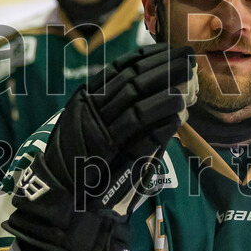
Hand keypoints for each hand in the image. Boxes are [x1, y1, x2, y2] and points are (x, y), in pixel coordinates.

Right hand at [2, 44, 196, 250]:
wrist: (61, 201)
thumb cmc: (81, 168)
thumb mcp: (94, 131)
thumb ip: (119, 114)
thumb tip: (155, 97)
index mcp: (85, 99)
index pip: (119, 68)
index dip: (147, 57)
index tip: (169, 50)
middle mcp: (88, 108)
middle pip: (131, 78)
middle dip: (162, 65)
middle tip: (188, 56)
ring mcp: (95, 127)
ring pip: (135, 98)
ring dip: (165, 87)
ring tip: (189, 78)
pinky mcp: (105, 149)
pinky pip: (137, 128)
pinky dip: (160, 118)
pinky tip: (179, 111)